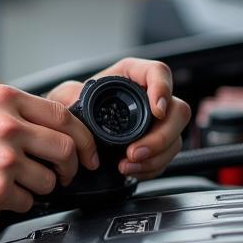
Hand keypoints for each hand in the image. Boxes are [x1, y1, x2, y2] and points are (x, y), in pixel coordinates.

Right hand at [0, 84, 99, 216]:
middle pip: (66, 148)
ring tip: (17, 183)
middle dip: (71, 166)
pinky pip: (28, 202)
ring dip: (41, 187)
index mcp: (4, 100)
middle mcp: (7, 126)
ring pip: (50, 180)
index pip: (62, 115)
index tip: (86, 151)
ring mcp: (3, 158)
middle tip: (65, 173)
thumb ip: (14, 111)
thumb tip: (53, 125)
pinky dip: (18, 202)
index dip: (83, 136)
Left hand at [45, 57, 190, 180]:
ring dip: (155, 157)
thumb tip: (76, 99)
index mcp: (131, 76)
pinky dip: (151, 168)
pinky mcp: (155, 145)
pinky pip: (166, 157)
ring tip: (127, 166)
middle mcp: (149, 97)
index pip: (158, 72)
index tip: (157, 110)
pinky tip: (131, 170)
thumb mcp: (65, 97)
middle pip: (177, 111)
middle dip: (160, 136)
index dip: (163, 89)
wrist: (72, 134)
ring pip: (175, 138)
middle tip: (134, 152)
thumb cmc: (71, 108)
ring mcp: (155, 123)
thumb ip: (68, 94)